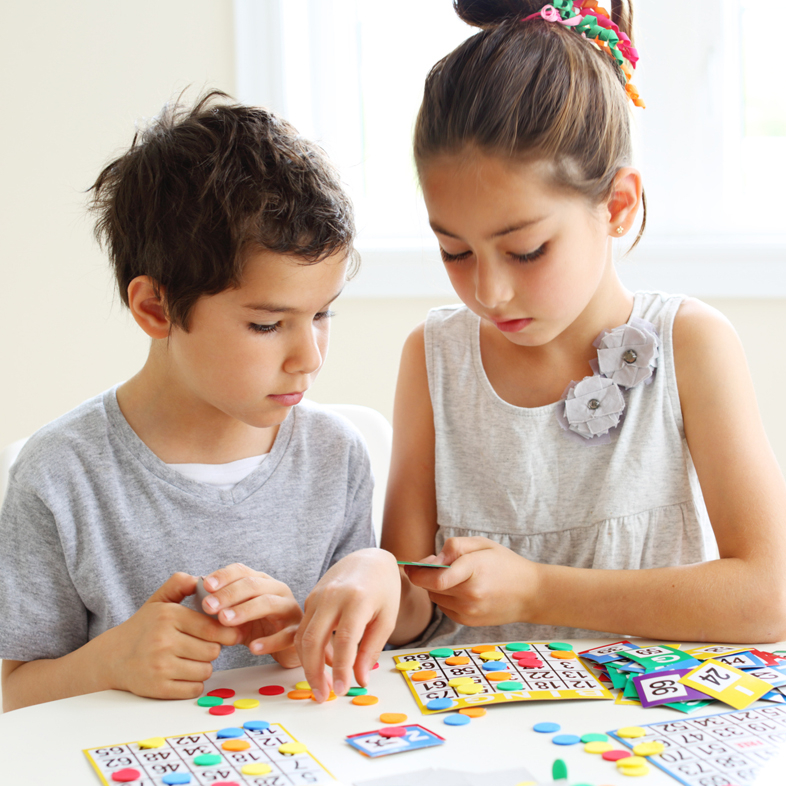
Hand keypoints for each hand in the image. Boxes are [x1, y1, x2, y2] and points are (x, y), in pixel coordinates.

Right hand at [103, 572, 240, 698]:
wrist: (112, 657)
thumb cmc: (143, 628)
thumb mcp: (159, 600)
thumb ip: (179, 584)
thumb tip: (202, 579)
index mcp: (169, 616)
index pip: (212, 628)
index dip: (226, 632)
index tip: (230, 634)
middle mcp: (164, 641)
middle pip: (213, 651)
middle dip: (212, 649)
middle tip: (201, 646)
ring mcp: (160, 666)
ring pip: (205, 670)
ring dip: (203, 667)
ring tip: (190, 659)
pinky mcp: (158, 688)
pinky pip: (194, 689)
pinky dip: (193, 684)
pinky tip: (183, 674)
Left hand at [200, 563, 301, 667]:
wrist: (286, 647)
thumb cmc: (259, 626)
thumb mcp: (238, 613)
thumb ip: (221, 604)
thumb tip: (194, 594)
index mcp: (261, 581)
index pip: (242, 571)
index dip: (224, 576)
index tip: (206, 585)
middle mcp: (277, 590)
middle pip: (253, 584)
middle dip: (229, 594)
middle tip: (208, 606)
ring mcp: (289, 609)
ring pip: (269, 603)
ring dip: (245, 610)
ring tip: (225, 621)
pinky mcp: (296, 631)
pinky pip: (285, 635)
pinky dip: (269, 641)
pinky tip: (253, 647)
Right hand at [296, 548, 399, 702]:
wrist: (369, 559)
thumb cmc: (383, 589)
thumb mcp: (386, 618)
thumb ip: (371, 649)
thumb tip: (360, 679)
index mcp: (357, 599)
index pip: (345, 640)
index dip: (341, 668)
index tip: (342, 690)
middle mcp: (333, 596)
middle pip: (314, 640)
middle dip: (314, 673)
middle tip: (323, 696)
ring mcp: (318, 595)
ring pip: (302, 636)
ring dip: (307, 665)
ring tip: (320, 686)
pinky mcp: (310, 598)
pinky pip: (303, 628)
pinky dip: (308, 650)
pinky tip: (321, 663)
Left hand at [404, 537, 539, 626]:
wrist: (531, 594)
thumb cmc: (506, 564)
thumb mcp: (483, 544)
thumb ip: (455, 547)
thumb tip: (430, 561)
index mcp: (474, 571)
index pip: (435, 577)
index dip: (417, 571)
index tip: (410, 564)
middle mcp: (470, 595)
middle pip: (430, 586)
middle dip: (425, 575)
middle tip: (433, 564)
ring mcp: (469, 612)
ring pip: (435, 597)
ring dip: (435, 586)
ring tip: (453, 576)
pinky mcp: (468, 622)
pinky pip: (444, 607)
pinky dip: (445, 597)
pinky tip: (461, 589)